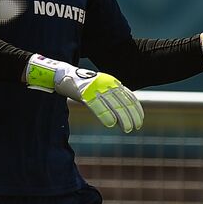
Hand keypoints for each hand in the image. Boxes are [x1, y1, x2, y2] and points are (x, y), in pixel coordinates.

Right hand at [24, 54, 143, 132]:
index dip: (136, 109)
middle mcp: (107, 83)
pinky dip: (106, 116)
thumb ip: (109, 97)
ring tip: (127, 129)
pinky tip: (111, 124)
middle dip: (132, 116)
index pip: (129, 96)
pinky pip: (98, 106)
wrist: (62, 75)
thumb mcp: (98, 88)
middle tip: (135, 127)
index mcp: (111, 82)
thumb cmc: (80, 85)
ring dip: (123, 118)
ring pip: (114, 105)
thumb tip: (119, 113)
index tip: (140, 121)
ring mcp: (96, 88)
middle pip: (124, 102)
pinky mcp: (86, 93)